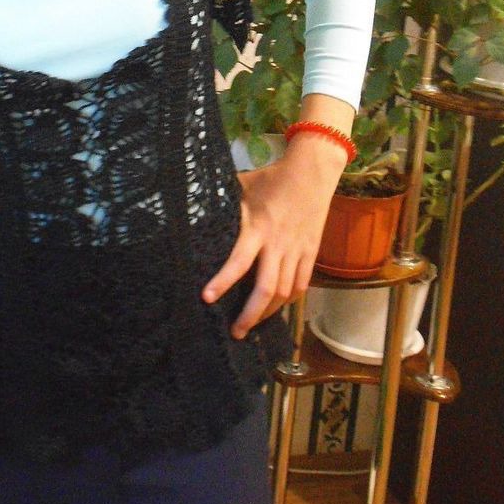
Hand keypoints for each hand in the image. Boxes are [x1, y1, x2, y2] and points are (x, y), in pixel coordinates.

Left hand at [201, 133, 346, 337]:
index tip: (206, 298)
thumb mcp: (241, 186)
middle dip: (250, 315)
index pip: (238, 261)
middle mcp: (277, 244)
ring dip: (268, 312)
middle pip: (266, 289)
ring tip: (252, 324)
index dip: (223, 281)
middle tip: (235, 332)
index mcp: (257, 227)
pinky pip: (301, 284)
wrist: (312, 172)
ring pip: (284, 292)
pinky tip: (276, 307)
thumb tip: (191, 208)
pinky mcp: (311, 252)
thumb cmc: (270, 178)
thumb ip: (222, 203)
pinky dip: (289, 300)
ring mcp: (297, 250)